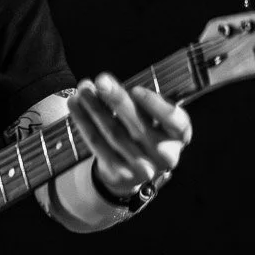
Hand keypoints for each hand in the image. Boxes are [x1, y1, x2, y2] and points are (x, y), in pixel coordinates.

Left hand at [68, 74, 192, 203]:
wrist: (135, 169)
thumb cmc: (147, 130)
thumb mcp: (155, 117)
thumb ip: (142, 102)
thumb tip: (110, 85)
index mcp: (179, 136)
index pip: (175, 121)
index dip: (155, 106)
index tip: (136, 89)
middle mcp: (165, 155)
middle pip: (138, 126)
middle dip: (117, 100)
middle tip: (102, 80)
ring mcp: (142, 168)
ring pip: (114, 133)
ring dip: (95, 108)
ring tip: (84, 88)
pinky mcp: (119, 173)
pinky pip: (97, 143)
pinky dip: (84, 122)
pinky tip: (75, 104)